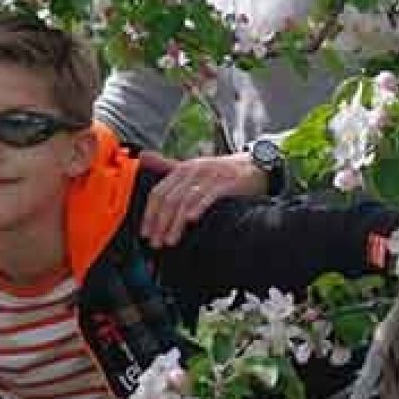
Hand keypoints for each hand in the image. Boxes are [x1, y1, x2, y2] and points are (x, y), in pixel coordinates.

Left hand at [140, 151, 267, 247]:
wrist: (256, 165)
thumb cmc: (221, 172)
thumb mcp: (193, 168)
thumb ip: (167, 166)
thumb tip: (142, 156)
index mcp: (181, 169)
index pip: (158, 192)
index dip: (149, 214)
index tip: (145, 233)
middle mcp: (192, 170)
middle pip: (169, 199)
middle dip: (159, 223)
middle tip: (155, 242)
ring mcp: (209, 175)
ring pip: (185, 200)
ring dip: (175, 222)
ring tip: (169, 240)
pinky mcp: (226, 182)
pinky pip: (208, 195)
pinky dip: (198, 207)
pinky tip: (191, 220)